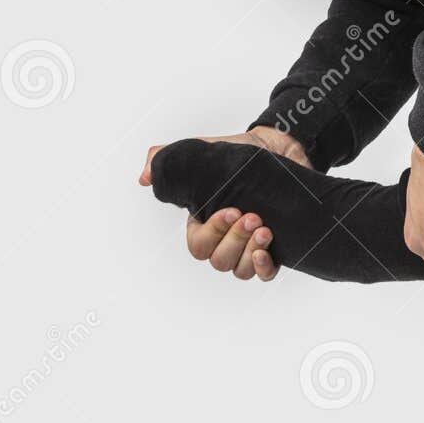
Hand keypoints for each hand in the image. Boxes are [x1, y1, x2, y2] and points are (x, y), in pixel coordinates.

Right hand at [139, 126, 310, 281]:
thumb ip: (168, 161)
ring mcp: (248, 246)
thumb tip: (145, 177)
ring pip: (239, 270)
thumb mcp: (203, 152)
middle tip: (252, 216)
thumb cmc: (239, 152)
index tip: (231, 210)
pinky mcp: (274, 249)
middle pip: (218, 260)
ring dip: (249, 253)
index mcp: (204, 221)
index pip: (198, 245)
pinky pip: (263, 275)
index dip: (213, 233)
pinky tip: (265, 252)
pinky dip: (263, 270)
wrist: (278, 147)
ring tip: (264, 229)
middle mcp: (225, 238)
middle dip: (234, 240)